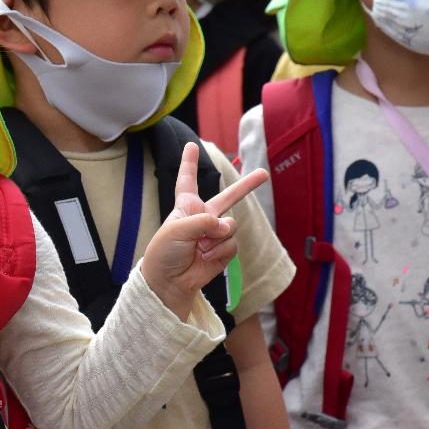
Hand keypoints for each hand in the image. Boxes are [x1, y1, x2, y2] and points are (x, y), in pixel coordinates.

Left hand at [138, 144, 268, 316]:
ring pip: (231, 226)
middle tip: (263, 174)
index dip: (189, 163)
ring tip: (200, 247)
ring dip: (217, 237)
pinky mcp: (223, 250)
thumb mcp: (177, 229)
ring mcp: (215, 233)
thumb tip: (226, 227)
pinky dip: (219, 250)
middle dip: (246, 185)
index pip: (187, 180)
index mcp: (186, 206)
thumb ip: (204, 222)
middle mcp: (203, 217)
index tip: (191, 146)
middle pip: (228, 196)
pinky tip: (206, 257)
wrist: (169, 282)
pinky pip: (232, 243)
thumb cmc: (165, 252)